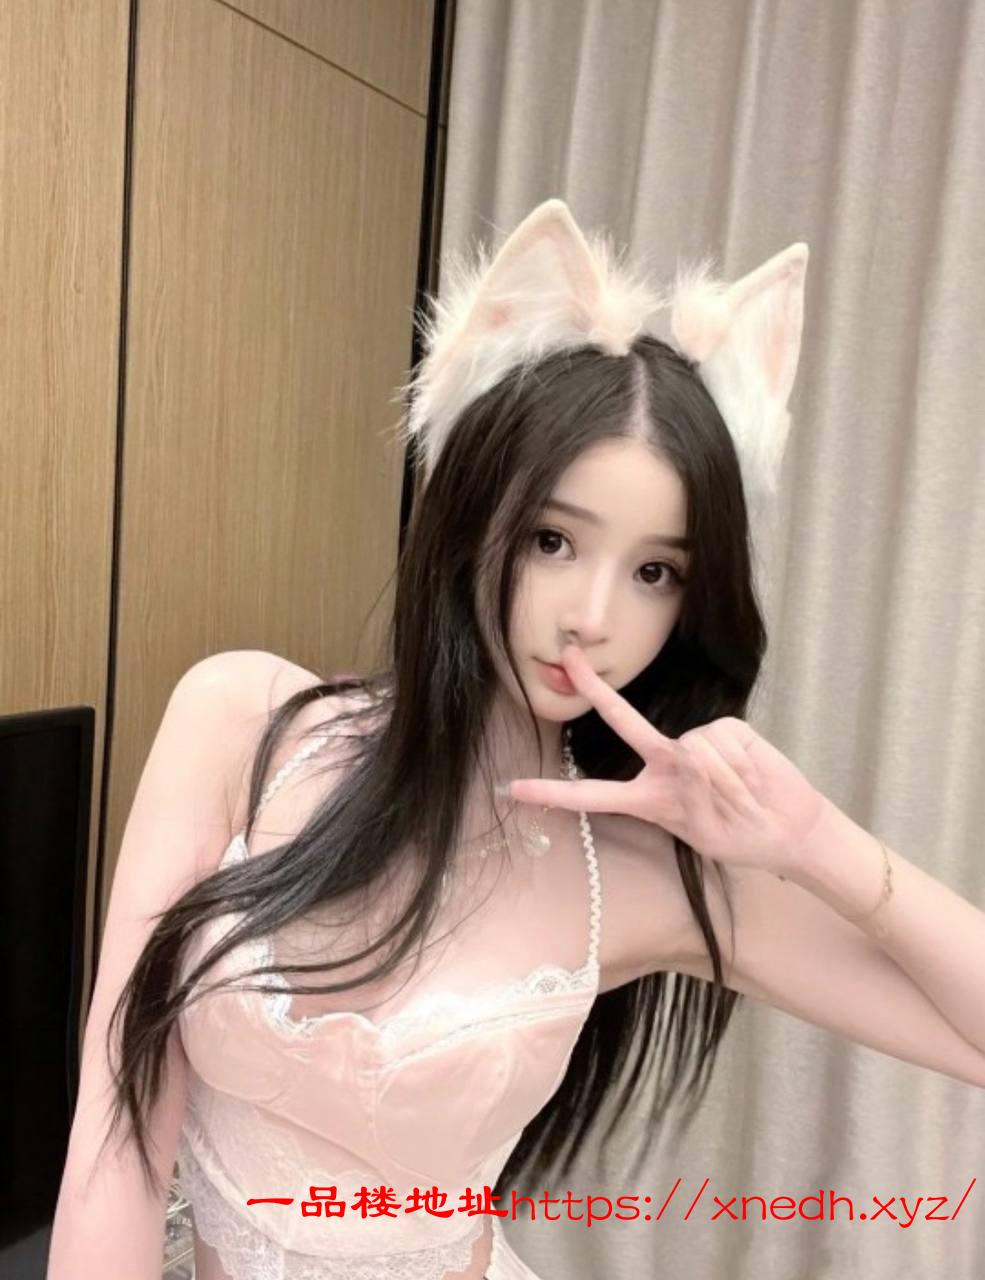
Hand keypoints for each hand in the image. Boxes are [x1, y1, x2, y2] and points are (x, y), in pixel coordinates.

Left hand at [508, 643, 826, 876]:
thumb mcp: (703, 833)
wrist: (790, 830)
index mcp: (650, 797)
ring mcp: (694, 744)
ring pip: (692, 748)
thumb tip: (691, 757)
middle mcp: (664, 764)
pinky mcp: (728, 729)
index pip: (594, 795)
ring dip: (722, 781)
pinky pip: (722, 741)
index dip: (553, 794)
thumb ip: (688, 799)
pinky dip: (739, 766)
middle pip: (624, 723)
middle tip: (568, 657)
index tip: (513, 789)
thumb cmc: (742, 833)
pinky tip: (752, 778)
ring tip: (742, 798)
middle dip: (595, 690)